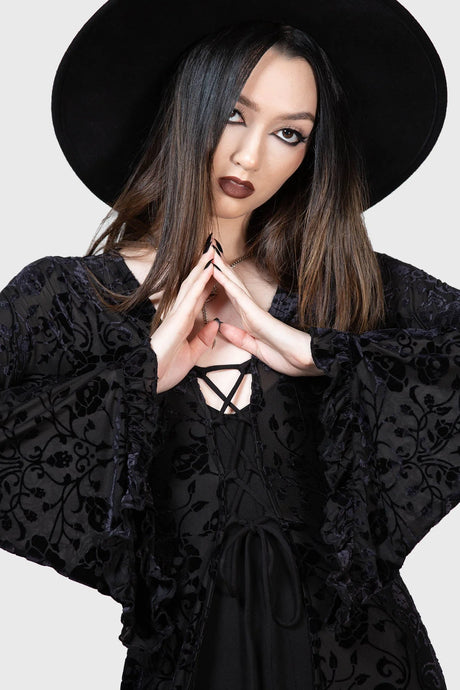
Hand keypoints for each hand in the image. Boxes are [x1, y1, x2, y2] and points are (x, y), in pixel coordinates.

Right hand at [150, 245, 219, 392]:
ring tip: (212, 250)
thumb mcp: (191, 354)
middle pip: (194, 285)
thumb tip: (215, 325)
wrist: (149, 379)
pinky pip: (192, 295)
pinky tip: (209, 268)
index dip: (207, 281)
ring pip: (192, 284)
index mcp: (183, 323)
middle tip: (213, 249)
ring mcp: (177, 314)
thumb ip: (202, 340)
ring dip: (202, 266)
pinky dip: (201, 280)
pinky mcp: (177, 317)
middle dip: (203, 267)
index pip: (198, 297)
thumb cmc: (166, 369)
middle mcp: (179, 314)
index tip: (215, 267)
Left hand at [210, 251, 323, 376]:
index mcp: (250, 319)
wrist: (305, 361)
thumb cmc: (287, 356)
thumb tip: (223, 327)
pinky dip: (227, 283)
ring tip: (210, 251)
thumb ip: (239, 338)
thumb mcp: (256, 349)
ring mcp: (254, 311)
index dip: (220, 281)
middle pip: (232, 285)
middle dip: (219, 267)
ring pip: (234, 285)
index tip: (209, 268)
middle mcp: (251, 311)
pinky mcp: (257, 315)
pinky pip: (239, 296)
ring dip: (221, 269)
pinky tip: (217, 272)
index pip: (232, 296)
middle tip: (209, 248)